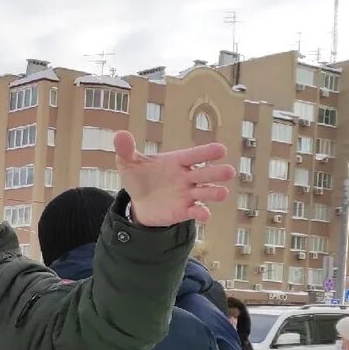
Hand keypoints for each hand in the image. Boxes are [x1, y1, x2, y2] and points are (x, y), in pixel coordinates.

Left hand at [115, 131, 234, 226]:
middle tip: (228, 172)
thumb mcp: (129, 163)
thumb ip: (126, 149)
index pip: (195, 155)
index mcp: (177, 161)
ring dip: (215, 193)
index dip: (207, 152)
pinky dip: (201, 213)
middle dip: (217, 172)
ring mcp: (188, 194)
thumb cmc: (139, 177)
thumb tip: (120, 134)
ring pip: (206, 192)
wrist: (137, 201)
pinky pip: (196, 211)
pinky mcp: (184, 210)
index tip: (221, 150)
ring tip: (222, 193)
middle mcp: (187, 176)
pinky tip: (204, 214)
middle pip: (206, 173)